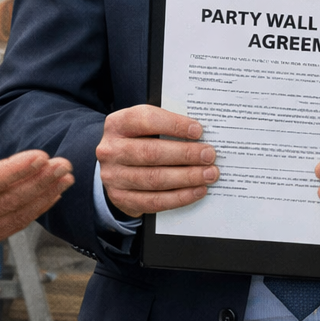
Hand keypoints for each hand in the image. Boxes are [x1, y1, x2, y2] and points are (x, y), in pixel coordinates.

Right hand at [0, 105, 74, 258]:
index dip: (18, 169)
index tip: (42, 155)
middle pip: (9, 199)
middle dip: (41, 181)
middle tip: (64, 165)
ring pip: (14, 215)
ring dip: (43, 198)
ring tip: (64, 181)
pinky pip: (9, 228)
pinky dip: (31, 214)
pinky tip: (47, 200)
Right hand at [96, 104, 217, 217]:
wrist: (116, 168)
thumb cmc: (139, 141)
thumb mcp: (144, 127)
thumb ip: (166, 125)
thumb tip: (200, 133)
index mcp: (117, 124)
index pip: (145, 120)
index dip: (173, 125)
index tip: (198, 130)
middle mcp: (111, 150)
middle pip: (151, 152)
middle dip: (185, 154)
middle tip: (209, 155)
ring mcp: (114, 177)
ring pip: (154, 179)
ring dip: (186, 177)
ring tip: (209, 174)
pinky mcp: (121, 199)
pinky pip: (154, 201)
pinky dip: (180, 197)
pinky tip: (197, 190)